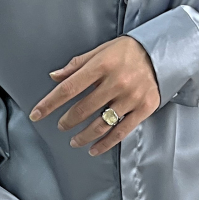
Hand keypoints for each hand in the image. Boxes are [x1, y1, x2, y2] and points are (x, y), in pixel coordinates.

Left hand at [29, 36, 160, 155]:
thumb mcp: (101, 51)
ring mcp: (131, 97)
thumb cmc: (127, 51)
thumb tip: (54, 77)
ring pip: (101, 124)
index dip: (49, 103)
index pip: (69, 88)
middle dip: (67, 121)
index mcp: (102, 65)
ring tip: (74, 141)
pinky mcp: (144, 108)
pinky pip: (121, 132)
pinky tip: (94, 148)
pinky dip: (105, 143)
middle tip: (61, 126)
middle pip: (83, 109)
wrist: (162, 52)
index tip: (36, 114)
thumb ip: (77, 65)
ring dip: (83, 136)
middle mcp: (117, 82)